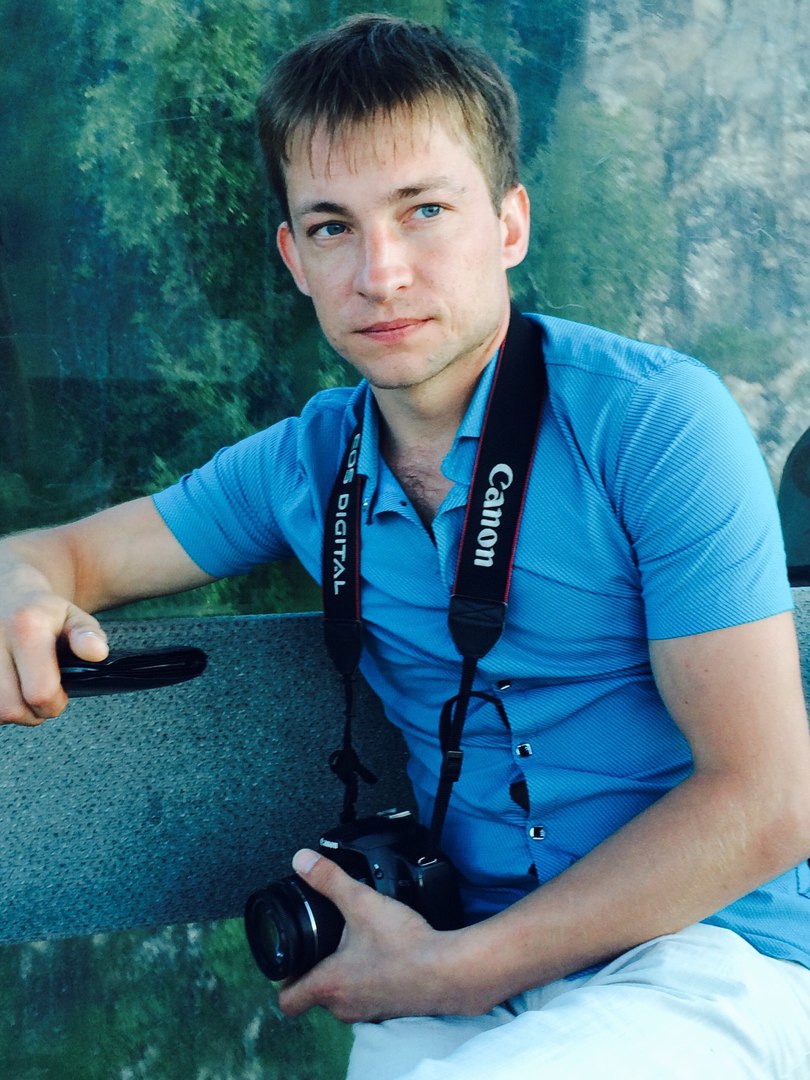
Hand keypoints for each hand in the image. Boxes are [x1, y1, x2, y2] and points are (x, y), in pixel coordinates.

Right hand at [0, 589, 107, 725]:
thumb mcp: (72, 617)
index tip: (60, 695)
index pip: (40, 692)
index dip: (54, 704)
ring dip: (10, 711)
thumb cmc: (42, 612)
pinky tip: (8, 689)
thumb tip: (97, 653)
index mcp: (26, 626)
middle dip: (31, 714)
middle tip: (41, 699)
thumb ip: (88, 635)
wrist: (4, 593)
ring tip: (23, 693)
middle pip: (10, 708)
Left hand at [277, 849, 460, 1022]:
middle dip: (316, 971)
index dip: (282, 981)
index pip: (288, 1001)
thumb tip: (302, 861)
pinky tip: (383, 957)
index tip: (288, 963)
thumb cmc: (405, 945)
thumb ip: (329, 880)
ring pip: (344, 998)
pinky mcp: (392, 1010)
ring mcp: (369, 1012)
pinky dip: (370, 981)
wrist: (449, 971)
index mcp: (329, 986)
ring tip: (353, 947)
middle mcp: (345, 1007)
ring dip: (344, 976)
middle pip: (316, 996)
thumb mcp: (362, 903)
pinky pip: (370, 998)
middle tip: (322, 945)